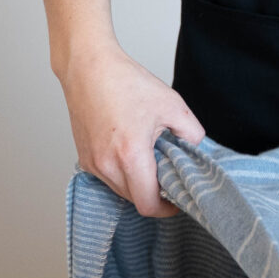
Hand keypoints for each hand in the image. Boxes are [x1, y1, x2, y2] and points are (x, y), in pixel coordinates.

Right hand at [60, 43, 202, 217]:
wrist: (88, 69)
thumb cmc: (125, 82)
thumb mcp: (172, 105)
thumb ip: (192, 133)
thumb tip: (195, 149)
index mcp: (130, 155)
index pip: (148, 204)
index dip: (166, 209)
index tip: (177, 199)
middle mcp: (107, 165)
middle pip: (135, 199)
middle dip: (154, 192)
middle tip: (168, 170)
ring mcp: (92, 164)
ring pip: (121, 190)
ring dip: (137, 182)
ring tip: (149, 155)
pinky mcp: (84, 159)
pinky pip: (108, 178)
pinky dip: (122, 173)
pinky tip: (131, 150)